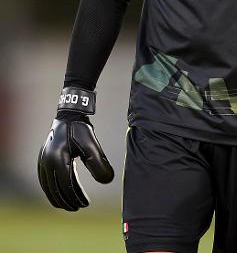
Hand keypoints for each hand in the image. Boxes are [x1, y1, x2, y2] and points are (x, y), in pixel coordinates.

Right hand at [38, 87, 113, 211]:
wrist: (68, 116)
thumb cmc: (81, 130)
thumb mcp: (92, 146)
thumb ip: (100, 164)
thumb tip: (108, 181)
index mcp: (58, 159)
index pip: (66, 185)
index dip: (76, 197)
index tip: (85, 204)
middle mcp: (46, 162)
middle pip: (55, 190)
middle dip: (67, 202)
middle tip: (78, 208)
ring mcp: (42, 161)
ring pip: (48, 187)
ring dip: (58, 198)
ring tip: (70, 205)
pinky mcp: (41, 160)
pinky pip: (45, 181)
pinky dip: (52, 190)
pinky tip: (60, 194)